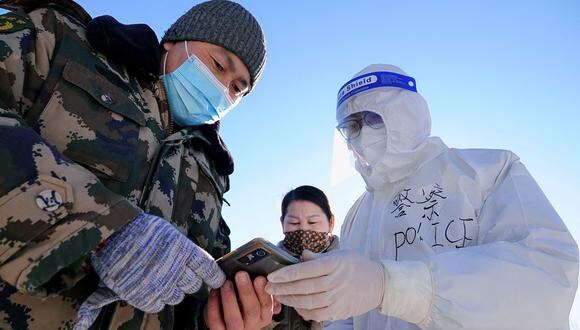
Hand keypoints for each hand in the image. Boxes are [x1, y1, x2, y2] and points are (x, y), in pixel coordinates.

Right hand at [75, 213, 224, 328]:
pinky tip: (148, 287)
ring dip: (171, 290)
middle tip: (179, 275)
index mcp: (185, 252)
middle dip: (189, 281)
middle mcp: (175, 270)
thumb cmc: (142, 229)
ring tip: (159, 278)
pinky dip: (155, 299)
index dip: (214, 276)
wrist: (114, 233)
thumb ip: (184, 251)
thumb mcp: (170, 234)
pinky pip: (157, 305)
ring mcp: (160, 285)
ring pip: (176, 297)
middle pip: (193, 285)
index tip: (215, 279)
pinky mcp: (143, 296)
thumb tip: (193, 263)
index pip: (209, 270)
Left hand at [204, 271, 274, 328]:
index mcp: (262, 317)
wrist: (227, 322)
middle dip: (246, 291)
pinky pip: (215, 320)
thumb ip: (260, 290)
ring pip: (233, 318)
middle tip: (241, 275)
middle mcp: (251, 325)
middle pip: (252, 311)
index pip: (267, 305)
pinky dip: (214, 304)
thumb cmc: (242, 307)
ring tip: (227, 283)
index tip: (259, 278)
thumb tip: (265, 278)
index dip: (263, 292)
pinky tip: (215, 291)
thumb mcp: (255, 299)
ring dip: (230, 298)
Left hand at [266, 250, 384, 321]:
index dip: (286, 274)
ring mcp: (337, 298)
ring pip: (307, 302)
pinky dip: (303, 311)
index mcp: (333, 264)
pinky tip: (295, 305)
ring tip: (278, 296)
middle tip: (269, 287)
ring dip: (289, 300)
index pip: (305, 270)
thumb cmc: (356, 265)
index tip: (272, 275)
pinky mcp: (339, 311)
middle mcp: (334, 282)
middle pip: (303, 287)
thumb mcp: (339, 254)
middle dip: (283, 288)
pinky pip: (316, 314)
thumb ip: (318, 257)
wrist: (379, 284)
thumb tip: (302, 255)